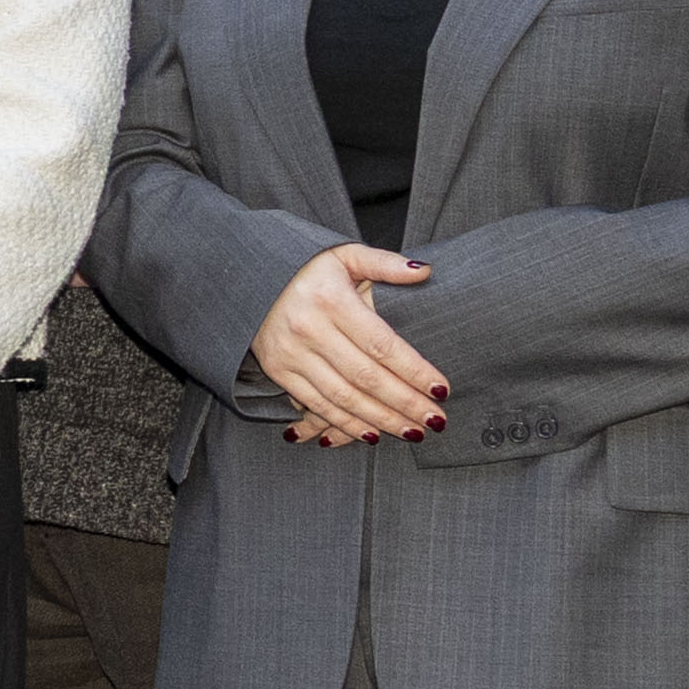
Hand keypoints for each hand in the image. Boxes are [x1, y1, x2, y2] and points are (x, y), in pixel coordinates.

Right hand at [252, 244, 448, 440]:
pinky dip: (345, 423)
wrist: (246, 276)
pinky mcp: (278, 370)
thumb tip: (425, 271)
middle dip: (405, 403)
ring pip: (343, 397)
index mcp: (331, 300)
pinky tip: (372, 434)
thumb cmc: (307, 267)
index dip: (414, 370)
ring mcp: (290, 354)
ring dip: (381, 419)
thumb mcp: (344, 255)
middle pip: (366, 377)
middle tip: (436, 421)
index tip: (442, 389)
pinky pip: (316, 404)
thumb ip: (385, 263)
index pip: (382, 344)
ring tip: (412, 432)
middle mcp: (309, 330)